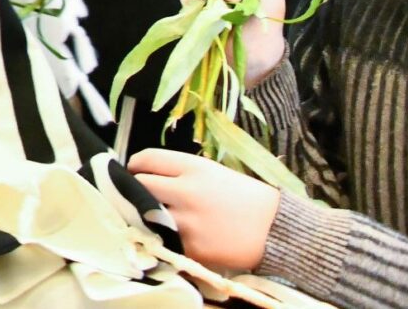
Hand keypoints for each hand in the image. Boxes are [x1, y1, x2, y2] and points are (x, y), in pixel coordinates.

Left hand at [129, 149, 279, 272]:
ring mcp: (188, 222)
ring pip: (145, 214)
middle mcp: (187, 192)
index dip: (133, 165)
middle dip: (133, 189)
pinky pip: (163, 240)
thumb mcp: (212, 172)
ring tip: (149, 216)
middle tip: (135, 195)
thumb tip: (143, 173)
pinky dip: (161, 237)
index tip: (131, 171)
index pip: (146, 159)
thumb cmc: (244, 198)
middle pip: (139, 185)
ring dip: (143, 215)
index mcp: (193, 168)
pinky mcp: (192, 248)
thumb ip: (178, 171)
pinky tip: (166, 235)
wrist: (276, 231)